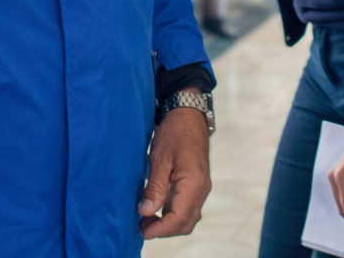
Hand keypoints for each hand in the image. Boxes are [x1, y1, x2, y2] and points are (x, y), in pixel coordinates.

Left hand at [138, 104, 210, 238]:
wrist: (188, 114)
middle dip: (164, 229)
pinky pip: (187, 206)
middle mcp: (201, 189)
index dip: (160, 229)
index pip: (179, 218)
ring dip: (168, 222)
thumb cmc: (175, 132)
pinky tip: (156, 208)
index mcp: (194, 184)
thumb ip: (155, 187)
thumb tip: (146, 212)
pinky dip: (173, 213)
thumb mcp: (160, 158)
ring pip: (188, 216)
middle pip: (186, 222)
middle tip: (142, 226)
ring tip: (146, 218)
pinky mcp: (197, 183)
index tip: (142, 230)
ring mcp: (201, 187)